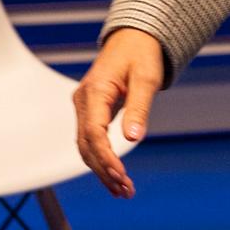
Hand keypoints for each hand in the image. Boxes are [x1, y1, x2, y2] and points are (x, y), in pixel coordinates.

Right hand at [72, 27, 163, 198]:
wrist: (134, 38)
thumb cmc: (142, 54)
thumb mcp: (146, 78)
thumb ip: (138, 107)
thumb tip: (133, 137)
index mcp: (94, 93)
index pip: (94, 133)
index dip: (106, 157)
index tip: (122, 175)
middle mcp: (83, 102)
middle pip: (87, 146)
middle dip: (105, 170)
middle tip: (126, 191)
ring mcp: (84, 108)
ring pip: (86, 147)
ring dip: (102, 169)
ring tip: (123, 190)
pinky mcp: (90, 112)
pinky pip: (91, 140)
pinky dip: (102, 159)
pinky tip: (115, 175)